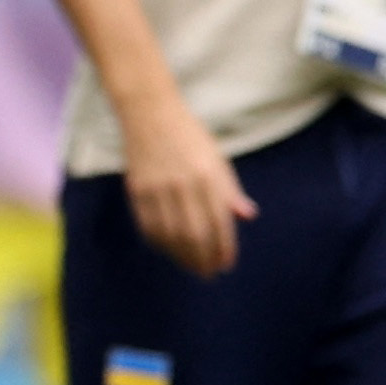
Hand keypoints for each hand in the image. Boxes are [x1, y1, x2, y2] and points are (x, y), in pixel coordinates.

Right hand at [119, 94, 259, 277]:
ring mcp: (157, 187)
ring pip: (170, 235)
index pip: (219, 222)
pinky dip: (160, 243)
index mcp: (207, 175)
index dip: (223, 248)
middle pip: (194, 235)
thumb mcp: (217, 158)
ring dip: (182, 256)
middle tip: (208, 272)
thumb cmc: (189, 135)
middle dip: (203, 259)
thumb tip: (247, 216)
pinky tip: (169, 248)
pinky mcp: (137, 189)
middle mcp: (183, 184)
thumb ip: (230, 189)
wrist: (149, 112)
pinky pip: (148, 226)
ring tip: (190, 265)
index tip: (225, 264)